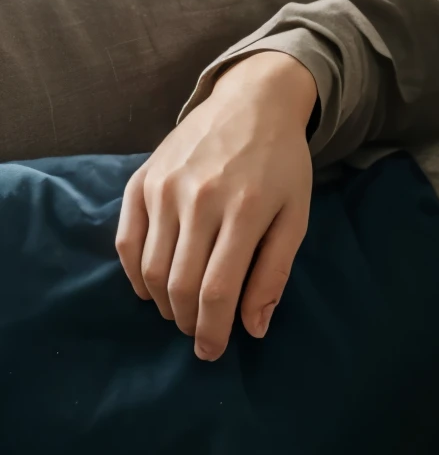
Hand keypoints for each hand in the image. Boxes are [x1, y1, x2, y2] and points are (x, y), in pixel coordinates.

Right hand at [116, 52, 318, 360]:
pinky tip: (152, 286)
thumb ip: (273, 274)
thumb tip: (253, 329)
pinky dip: (135, 273)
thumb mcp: (295, 218)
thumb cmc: (282, 165)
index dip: (213, 330)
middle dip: (188, 322)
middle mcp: (198, 199)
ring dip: (163, 303)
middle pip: (179, 284)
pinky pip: (126, 240)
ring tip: (181, 312)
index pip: (217, 290)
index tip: (212, 352)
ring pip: (149, 268)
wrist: (252, 101)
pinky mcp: (142, 180)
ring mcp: (164, 188)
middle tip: (199, 335)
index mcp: (243, 211)